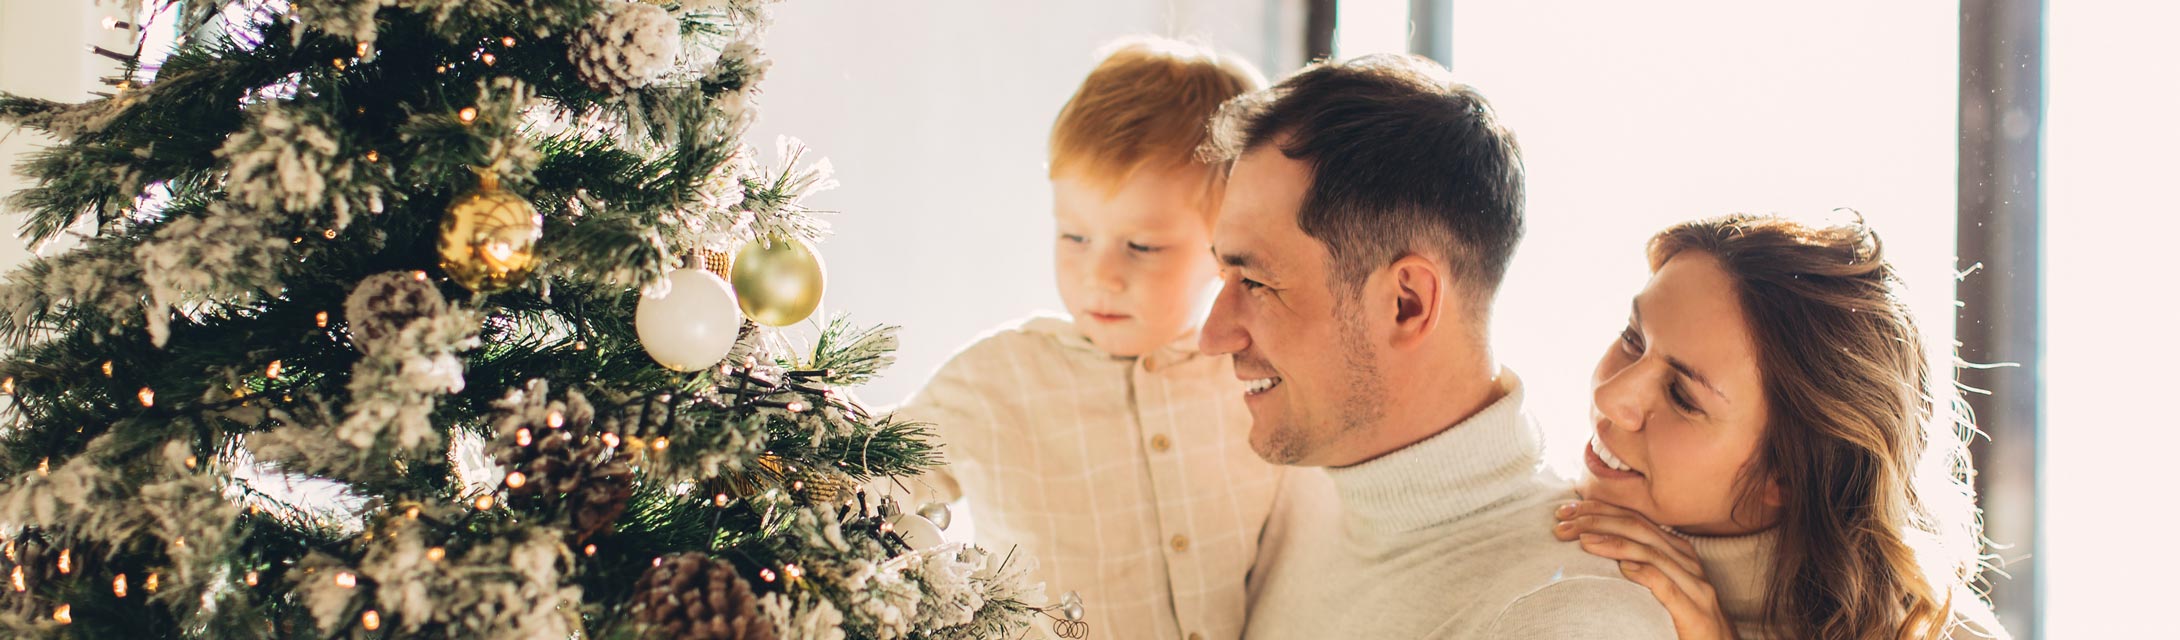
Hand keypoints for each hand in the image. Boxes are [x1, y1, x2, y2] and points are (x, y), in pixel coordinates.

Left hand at [1554, 500, 1737, 639]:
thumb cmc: (1684, 620)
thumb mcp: (1661, 586)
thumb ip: (1638, 566)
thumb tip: (1593, 546)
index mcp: (1677, 553)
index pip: (1635, 520)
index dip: (1601, 510)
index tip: (1567, 510)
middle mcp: (1687, 563)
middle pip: (1640, 529)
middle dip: (1599, 520)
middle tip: (1565, 522)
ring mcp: (1695, 587)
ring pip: (1652, 553)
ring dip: (1614, 543)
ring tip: (1583, 541)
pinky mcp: (1696, 612)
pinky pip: (1668, 587)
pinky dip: (1645, 574)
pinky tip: (1622, 569)